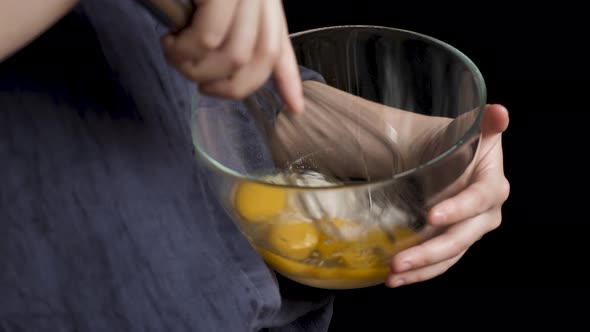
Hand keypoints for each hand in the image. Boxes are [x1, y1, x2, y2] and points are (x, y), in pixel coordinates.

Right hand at [160, 0, 303, 113]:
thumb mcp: (205, 7)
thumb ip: (229, 33)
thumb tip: (236, 71)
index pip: (280, 44)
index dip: (289, 79)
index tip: (295, 106)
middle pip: (261, 58)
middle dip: (228, 87)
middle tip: (200, 85)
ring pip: (234, 55)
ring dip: (198, 70)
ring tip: (174, 56)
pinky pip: (207, 39)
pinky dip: (184, 52)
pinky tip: (169, 41)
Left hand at [385, 104, 509, 286]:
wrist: (442, 157)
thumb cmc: (456, 141)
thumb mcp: (468, 128)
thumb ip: (485, 121)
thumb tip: (499, 111)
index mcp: (493, 186)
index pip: (481, 199)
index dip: (460, 208)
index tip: (431, 215)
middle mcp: (485, 215)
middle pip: (462, 237)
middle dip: (431, 251)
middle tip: (400, 260)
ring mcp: (468, 233)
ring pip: (448, 256)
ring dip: (421, 269)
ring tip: (393, 276)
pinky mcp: (452, 244)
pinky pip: (439, 263)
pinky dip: (418, 273)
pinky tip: (395, 279)